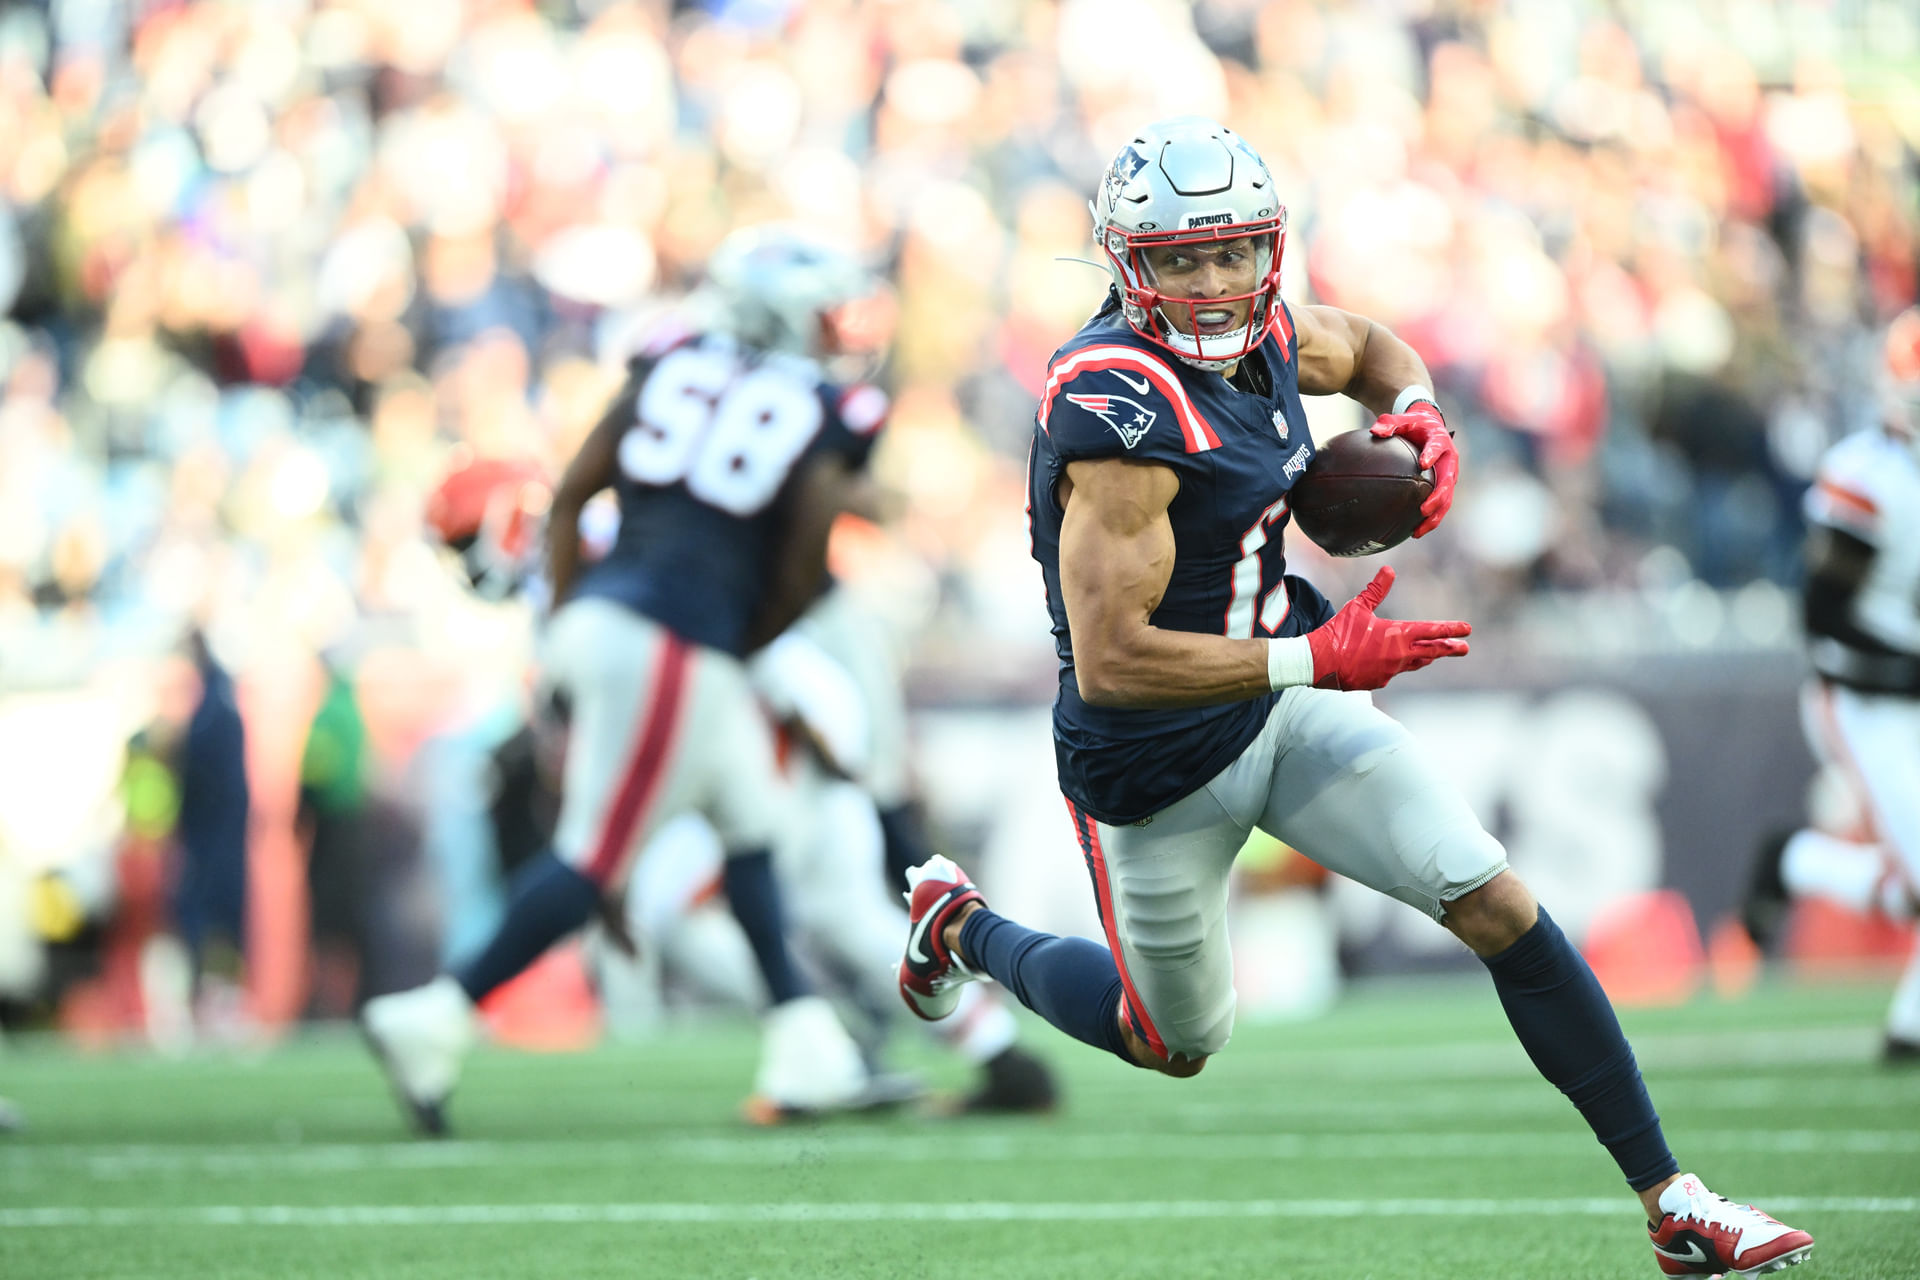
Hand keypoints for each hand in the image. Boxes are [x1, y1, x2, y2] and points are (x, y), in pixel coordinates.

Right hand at [1306, 567, 1470, 689]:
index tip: (1467, 629)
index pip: (1432, 631)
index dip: (1451, 629)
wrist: (1320, 663)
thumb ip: (1376, 590)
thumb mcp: (1358, 607)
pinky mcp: (1379, 681)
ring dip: (1425, 657)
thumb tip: (1389, 570)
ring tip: (1434, 654)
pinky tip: (1392, 663)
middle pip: (1432, 652)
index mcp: (1398, 635)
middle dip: (1450, 649)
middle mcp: (1400, 655)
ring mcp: (1391, 670)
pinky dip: (1396, 665)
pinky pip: (1393, 671)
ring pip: (1415, 663)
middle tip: (1465, 648)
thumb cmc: (1338, 632)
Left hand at [1369, 401, 1455, 536]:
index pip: (1437, 447)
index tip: (1423, 463)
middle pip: (1448, 481)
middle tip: (1423, 509)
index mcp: (1440, 440)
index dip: (1432, 454)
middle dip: (1437, 497)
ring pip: (1446, 500)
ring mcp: (1449, 475)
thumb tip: (1375, 431)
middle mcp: (1449, 459)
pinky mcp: (1445, 487)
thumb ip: (1389, 423)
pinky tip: (1414, 532)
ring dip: (1435, 517)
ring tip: (1418, 531)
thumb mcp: (1400, 419)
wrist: (1429, 426)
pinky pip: (1440, 506)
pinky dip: (1430, 520)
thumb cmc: (1412, 424)